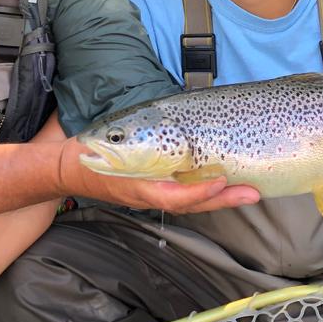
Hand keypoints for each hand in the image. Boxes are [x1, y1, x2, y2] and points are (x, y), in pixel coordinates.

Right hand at [59, 138, 259, 213]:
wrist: (70, 169)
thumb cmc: (90, 154)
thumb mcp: (110, 140)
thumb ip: (139, 134)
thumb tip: (175, 117)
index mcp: (138, 186)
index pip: (174, 197)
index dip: (199, 193)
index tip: (220, 181)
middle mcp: (150, 195)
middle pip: (192, 203)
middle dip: (223, 200)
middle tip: (253, 193)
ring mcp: (154, 195)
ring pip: (193, 201)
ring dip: (221, 197)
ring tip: (249, 190)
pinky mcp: (158, 189)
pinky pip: (186, 193)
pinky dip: (206, 190)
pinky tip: (226, 183)